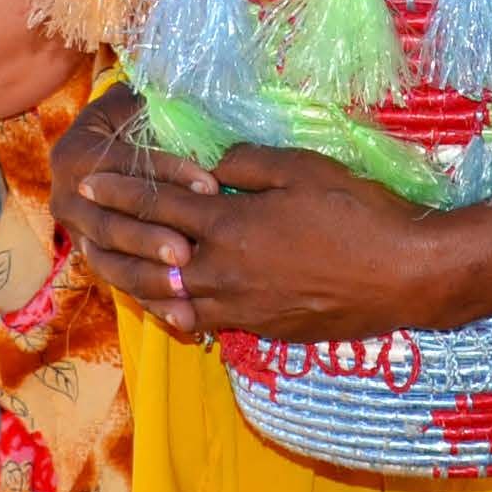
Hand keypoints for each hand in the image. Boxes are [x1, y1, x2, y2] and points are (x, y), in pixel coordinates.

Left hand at [56, 111, 491, 349]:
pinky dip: (180, 314)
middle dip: (115, 242)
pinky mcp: (265, 329)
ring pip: (171, 300)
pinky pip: (207, 323)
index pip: (158, 206)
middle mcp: (225, 272)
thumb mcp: (301, 167)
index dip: (120, 190)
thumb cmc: (360, 212)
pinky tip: (171, 310)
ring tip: (115, 272)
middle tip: (83, 232)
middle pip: (152, 259)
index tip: (88, 182)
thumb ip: (246, 163)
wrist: (408, 275)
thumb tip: (210, 164)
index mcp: (229, 226)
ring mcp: (244, 307)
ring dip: (138, 284)